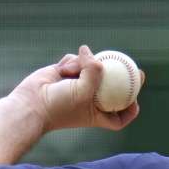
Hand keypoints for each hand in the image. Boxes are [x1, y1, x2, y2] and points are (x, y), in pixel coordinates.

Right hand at [12, 45, 142, 132]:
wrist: (32, 104)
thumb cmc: (60, 106)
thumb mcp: (84, 91)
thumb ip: (94, 71)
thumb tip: (89, 51)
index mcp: (96, 114)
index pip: (118, 117)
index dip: (129, 110)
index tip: (136, 101)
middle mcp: (89, 100)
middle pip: (112, 89)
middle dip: (123, 79)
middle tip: (136, 70)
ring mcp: (78, 85)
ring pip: (92, 68)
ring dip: (83, 66)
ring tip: (70, 74)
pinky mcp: (66, 73)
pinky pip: (76, 60)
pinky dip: (71, 63)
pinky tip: (61, 70)